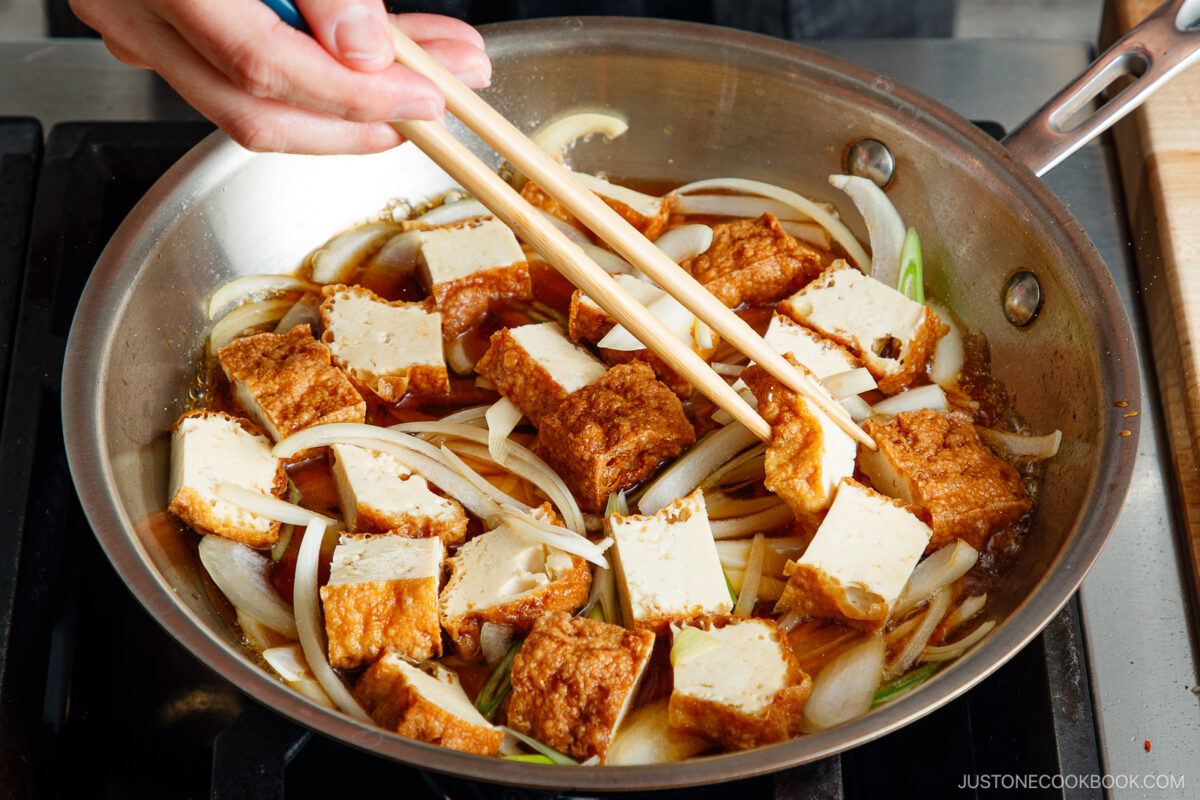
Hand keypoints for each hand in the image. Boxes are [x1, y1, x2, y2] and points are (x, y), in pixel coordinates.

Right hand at [70, 0, 490, 153]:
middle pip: (254, 110)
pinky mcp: (147, 26)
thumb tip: (365, 50)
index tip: (431, 93)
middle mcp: (133, 7)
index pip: (266, 64)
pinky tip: (357, 64)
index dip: (355, 96)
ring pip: (240, 107)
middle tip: (436, 101)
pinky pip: (229, 77)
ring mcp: (132, 23)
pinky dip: (303, 83)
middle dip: (359, 120)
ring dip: (339, 110)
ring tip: (414, 79)